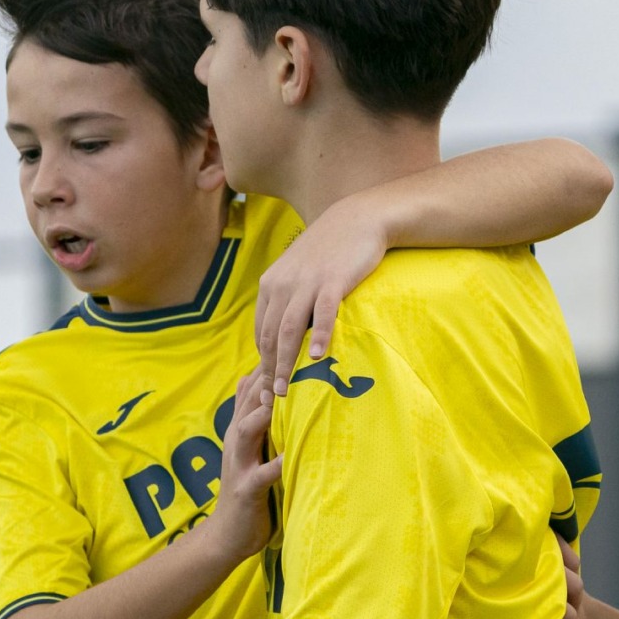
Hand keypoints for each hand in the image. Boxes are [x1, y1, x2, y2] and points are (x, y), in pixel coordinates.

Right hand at [202, 369, 283, 562]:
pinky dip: (277, 463)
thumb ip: (254, 415)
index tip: (296, 338)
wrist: (225, 535)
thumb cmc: (247, 486)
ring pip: (248, 428)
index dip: (271, 362)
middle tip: (296, 352)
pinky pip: (261, 474)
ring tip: (286, 396)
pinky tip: (292, 456)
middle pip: (249, 399)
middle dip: (269, 377)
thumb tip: (254, 377)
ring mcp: (239, 463)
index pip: (253, 385)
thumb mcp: (249, 446)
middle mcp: (236, 439)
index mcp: (241, 427)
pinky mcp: (246, 488)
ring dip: (265, 412)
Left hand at [254, 197, 385, 395]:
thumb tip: (285, 337)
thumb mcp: (299, 273)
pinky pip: (323, 312)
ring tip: (287, 389)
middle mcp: (282, 283)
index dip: (262, 363)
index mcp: (271, 284)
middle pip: (270, 335)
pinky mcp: (333, 280)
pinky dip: (319, 336)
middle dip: (269, 370)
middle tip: (272, 399)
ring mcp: (307, 282)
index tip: (266, 388)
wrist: (357, 218)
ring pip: (289, 329)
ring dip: (286, 362)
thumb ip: (289, 300)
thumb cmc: (330, 251)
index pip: (261, 332)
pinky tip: (319, 356)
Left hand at [547, 536, 615, 618]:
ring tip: (539, 600)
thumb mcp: (568, 605)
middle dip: (561, 575)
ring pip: (568, 616)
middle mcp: (574, 611)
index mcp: (572, 596)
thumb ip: (554, 581)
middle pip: (574, 586)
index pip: (571, 566)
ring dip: (557, 607)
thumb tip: (533, 549)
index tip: (545, 531)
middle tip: (540, 564)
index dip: (561, 549)